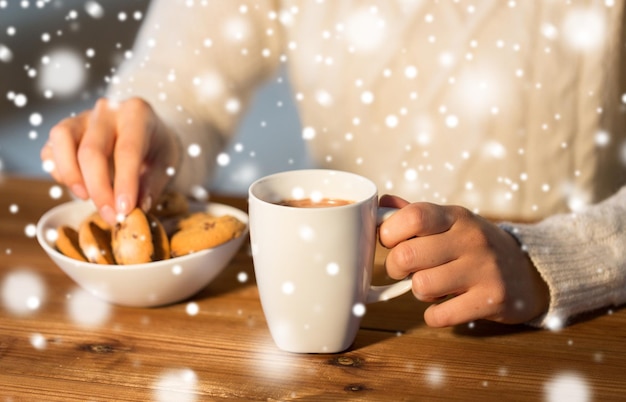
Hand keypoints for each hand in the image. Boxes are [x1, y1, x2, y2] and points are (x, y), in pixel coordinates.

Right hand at [40, 97, 179, 224]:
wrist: (148, 131)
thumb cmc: (156, 148)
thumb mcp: (165, 165)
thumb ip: (151, 185)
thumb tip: (138, 208)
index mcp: (137, 114)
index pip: (127, 150)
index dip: (124, 183)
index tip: (124, 210)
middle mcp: (107, 111)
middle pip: (92, 150)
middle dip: (99, 189)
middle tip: (111, 216)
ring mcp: (82, 117)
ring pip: (62, 141)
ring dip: (71, 176)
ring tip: (86, 198)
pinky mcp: (65, 130)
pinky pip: (50, 149)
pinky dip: (58, 171)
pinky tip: (77, 187)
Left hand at [378, 194, 549, 326]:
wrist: (529, 271)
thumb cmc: (474, 246)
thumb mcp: (450, 223)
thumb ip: (415, 215)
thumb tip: (381, 204)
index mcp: (455, 216)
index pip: (413, 217)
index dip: (390, 232)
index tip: (390, 242)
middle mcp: (471, 239)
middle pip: (407, 255)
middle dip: (395, 267)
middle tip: (406, 270)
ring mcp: (484, 269)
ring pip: (421, 286)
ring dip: (418, 292)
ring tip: (432, 286)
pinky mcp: (491, 300)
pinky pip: (441, 315)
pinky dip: (434, 315)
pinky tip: (444, 306)